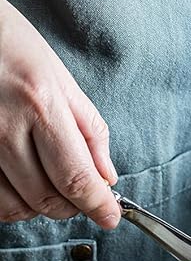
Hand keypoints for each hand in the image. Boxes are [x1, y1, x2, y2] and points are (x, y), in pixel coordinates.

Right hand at [0, 0, 119, 227]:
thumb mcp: (59, 76)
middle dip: (73, 207)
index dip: (97, 206)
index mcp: (39, 104)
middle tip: (81, 196)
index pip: (76, 178)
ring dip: (40, 207)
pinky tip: (22, 182)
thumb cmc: (7, 44)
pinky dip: (13, 202)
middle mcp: (4, 127)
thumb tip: (106, 177)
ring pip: (17, 207)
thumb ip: (89, 130)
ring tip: (49, 184)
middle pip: (47, 199)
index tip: (110, 217)